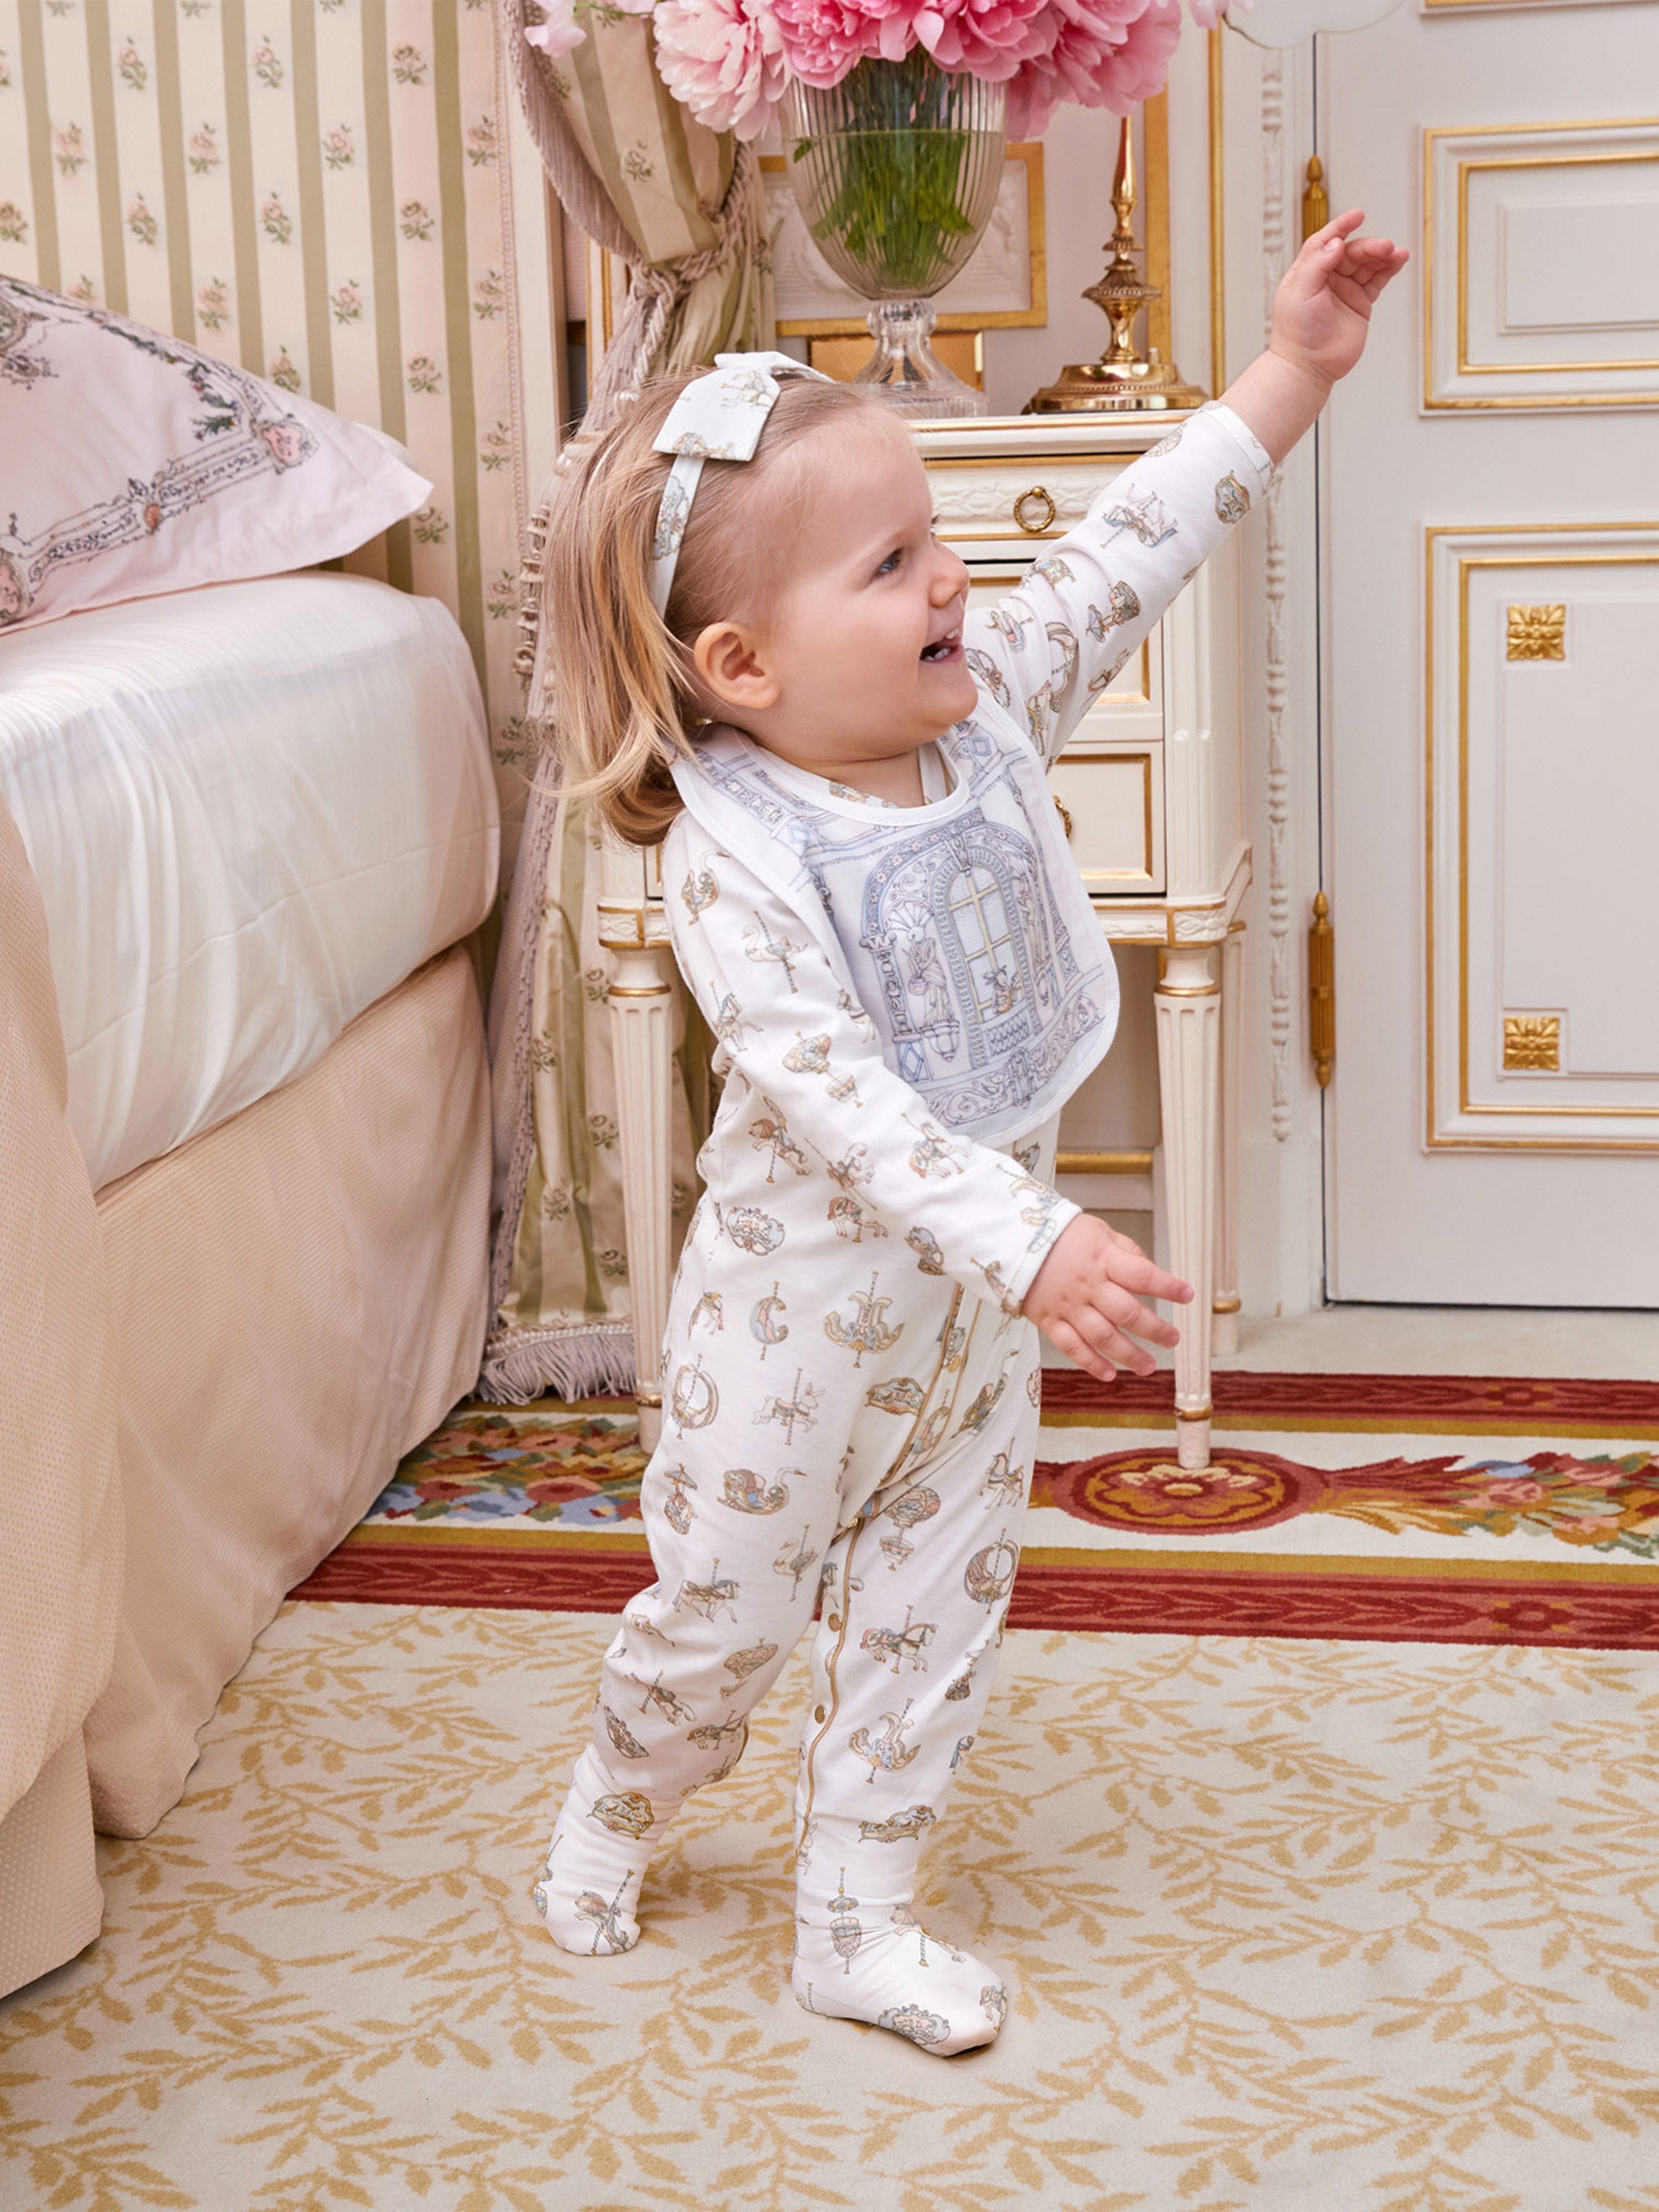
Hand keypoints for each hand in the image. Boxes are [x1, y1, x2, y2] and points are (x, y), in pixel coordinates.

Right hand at [1021, 1213, 1191, 1382]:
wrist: (1012, 1239)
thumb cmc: (1060, 1235)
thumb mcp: (1099, 1231)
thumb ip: (1126, 1251)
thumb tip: (1149, 1271)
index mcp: (1103, 1259)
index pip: (1141, 1275)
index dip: (1167, 1286)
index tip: (1187, 1295)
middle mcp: (1087, 1285)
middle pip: (1126, 1313)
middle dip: (1155, 1330)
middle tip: (1172, 1339)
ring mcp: (1068, 1305)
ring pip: (1102, 1336)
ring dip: (1128, 1355)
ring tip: (1149, 1366)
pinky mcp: (1049, 1320)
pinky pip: (1071, 1346)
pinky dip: (1090, 1363)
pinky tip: (1109, 1374)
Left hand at [1270, 207, 1408, 389]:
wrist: (1309, 366)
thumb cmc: (1297, 334)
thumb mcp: (1300, 293)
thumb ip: (1316, 264)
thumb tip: (1335, 242)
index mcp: (1307, 272)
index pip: (1324, 242)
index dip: (1340, 227)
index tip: (1357, 216)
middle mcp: (1326, 278)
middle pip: (1351, 252)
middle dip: (1369, 247)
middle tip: (1384, 247)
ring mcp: (1344, 290)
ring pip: (1366, 264)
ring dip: (1382, 256)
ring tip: (1396, 253)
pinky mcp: (1359, 303)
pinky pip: (1376, 279)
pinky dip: (1388, 269)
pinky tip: (1398, 261)